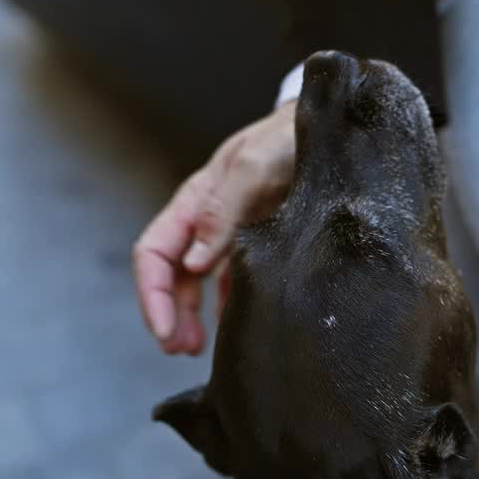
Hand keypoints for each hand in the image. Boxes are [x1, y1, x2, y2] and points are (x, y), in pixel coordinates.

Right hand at [133, 101, 296, 354]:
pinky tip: (232, 329)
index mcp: (195, 202)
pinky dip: (227, 307)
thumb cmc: (285, 137)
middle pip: (171, 275)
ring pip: (198, 284)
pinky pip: (233, 282)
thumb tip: (195, 262)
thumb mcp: (254, 165)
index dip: (152, 295)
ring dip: (192, 317)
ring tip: (195, 349)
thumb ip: (223, 208)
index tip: (165, 332)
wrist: (327, 127)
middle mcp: (206, 221)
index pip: (154, 253)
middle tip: (179, 350)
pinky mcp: (259, 243)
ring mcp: (231, 234)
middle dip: (168, 314)